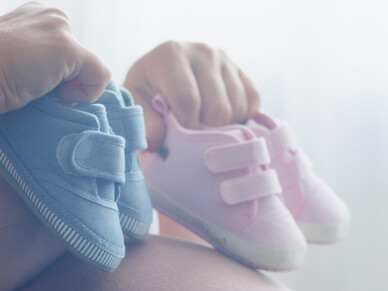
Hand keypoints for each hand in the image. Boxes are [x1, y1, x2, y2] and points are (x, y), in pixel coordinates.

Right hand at [0, 2, 110, 114]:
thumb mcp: (6, 58)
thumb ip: (30, 60)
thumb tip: (51, 84)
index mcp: (34, 14)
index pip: (62, 52)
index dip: (51, 74)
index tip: (25, 80)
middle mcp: (50, 14)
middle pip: (78, 60)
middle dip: (61, 81)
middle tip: (30, 87)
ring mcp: (59, 29)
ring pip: (89, 70)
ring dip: (68, 90)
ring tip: (37, 90)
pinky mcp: (68, 49)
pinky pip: (99, 77)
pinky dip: (85, 95)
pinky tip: (56, 97)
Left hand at [124, 41, 260, 149]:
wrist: (160, 72)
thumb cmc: (146, 90)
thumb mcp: (135, 102)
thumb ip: (143, 123)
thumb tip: (156, 142)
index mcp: (171, 54)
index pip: (188, 99)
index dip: (186, 128)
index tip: (179, 142)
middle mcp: (202, 52)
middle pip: (218, 108)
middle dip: (205, 131)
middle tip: (190, 134)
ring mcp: (225, 60)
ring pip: (238, 108)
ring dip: (223, 126)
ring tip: (202, 124)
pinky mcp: (241, 70)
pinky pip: (253, 102)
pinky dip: (240, 117)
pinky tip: (220, 118)